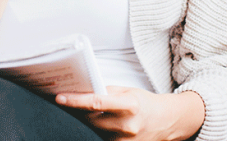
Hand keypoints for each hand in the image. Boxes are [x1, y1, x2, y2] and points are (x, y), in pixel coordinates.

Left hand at [56, 87, 204, 140]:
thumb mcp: (128, 91)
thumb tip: (83, 91)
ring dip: (88, 119)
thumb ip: (106, 92)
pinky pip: (103, 137)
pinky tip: (100, 120)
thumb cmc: (145, 103)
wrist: (166, 121)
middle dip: (78, 109)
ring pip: (95, 129)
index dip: (75, 101)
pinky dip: (98, 128)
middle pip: (92, 118)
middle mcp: (127, 125)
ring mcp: (125, 140)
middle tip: (66, 99)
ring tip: (86, 109)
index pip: (96, 103)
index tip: (60, 97)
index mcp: (130, 105)